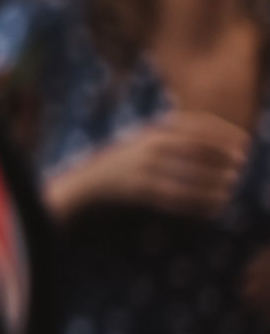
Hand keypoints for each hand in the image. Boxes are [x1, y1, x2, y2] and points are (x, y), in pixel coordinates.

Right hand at [45, 111, 248, 220]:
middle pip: (195, 147)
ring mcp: (142, 168)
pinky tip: (214, 208)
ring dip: (214, 182)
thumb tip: (209, 131)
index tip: (245, 142)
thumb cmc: (123, 160)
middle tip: (242, 165)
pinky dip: (198, 203)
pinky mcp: (139, 191)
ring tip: (231, 187)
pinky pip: (176, 198)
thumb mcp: (143, 137)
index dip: (223, 132)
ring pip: (188, 175)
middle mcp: (147, 145)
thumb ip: (170, 132)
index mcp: (151, 129)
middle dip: (222, 156)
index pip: (194, 124)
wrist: (87, 180)